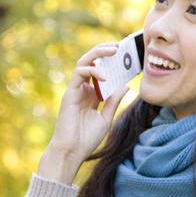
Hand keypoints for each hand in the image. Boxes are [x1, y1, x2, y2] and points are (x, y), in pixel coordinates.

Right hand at [37, 43, 129, 183]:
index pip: (101, 71)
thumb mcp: (106, 117)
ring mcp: (75, 90)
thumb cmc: (87, 138)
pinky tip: (104, 75)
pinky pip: (79, 74)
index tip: (126, 55)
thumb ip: (113, 101)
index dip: (111, 62)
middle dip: (104, 51)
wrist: (72, 151)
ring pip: (84, 63)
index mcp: (91, 94)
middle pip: (91, 63)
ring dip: (98, 53)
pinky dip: (92, 71)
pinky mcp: (69, 93)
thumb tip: (126, 86)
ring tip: (114, 49)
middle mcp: (83, 89)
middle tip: (119, 45)